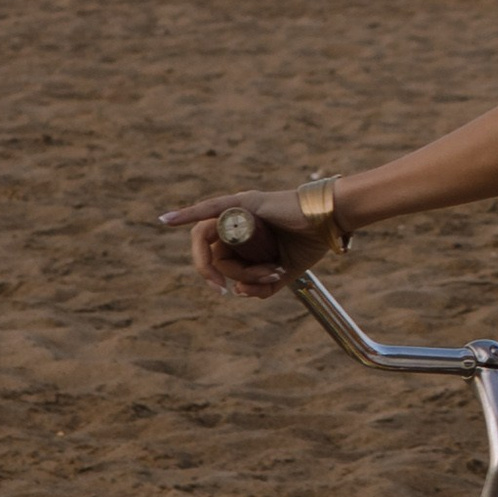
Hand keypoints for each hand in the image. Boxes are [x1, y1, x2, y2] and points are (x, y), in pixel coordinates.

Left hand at [158, 188, 334, 298]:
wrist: (330, 223)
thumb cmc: (310, 241)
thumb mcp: (283, 271)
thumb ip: (262, 285)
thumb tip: (238, 292)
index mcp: (242, 233)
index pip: (214, 255)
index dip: (215, 274)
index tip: (227, 290)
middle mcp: (236, 219)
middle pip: (208, 250)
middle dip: (217, 272)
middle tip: (230, 286)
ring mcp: (238, 210)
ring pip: (214, 243)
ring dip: (234, 266)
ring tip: (269, 270)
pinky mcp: (245, 204)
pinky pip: (209, 209)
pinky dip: (186, 214)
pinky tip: (166, 219)